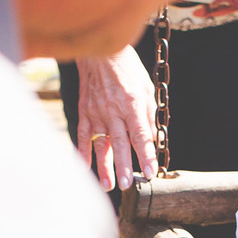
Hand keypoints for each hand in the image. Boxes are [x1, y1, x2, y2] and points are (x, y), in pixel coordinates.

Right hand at [75, 47, 158, 190]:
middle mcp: (113, 109)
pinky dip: (83, 153)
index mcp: (132, 103)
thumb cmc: (127, 68)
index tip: (152, 171)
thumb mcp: (146, 87)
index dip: (147, 155)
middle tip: (127, 185)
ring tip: (109, 185)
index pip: (141, 135)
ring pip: (101, 144)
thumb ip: (150, 114)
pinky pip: (82, 136)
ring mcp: (96, 112)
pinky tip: (86, 168)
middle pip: (120, 143)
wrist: (100, 52)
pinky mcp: (84, 112)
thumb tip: (154, 139)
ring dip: (104, 166)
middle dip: (124, 165)